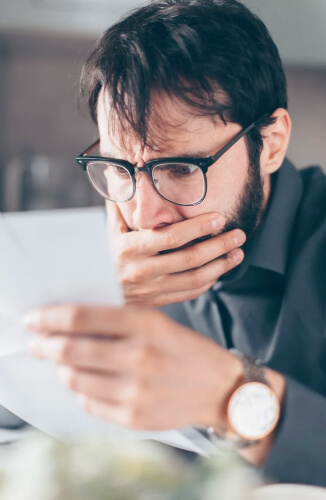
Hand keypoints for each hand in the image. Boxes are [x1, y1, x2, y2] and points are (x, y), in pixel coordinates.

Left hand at [25, 304, 242, 431]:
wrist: (220, 389)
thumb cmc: (187, 350)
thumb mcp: (158, 322)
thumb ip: (118, 320)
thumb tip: (71, 321)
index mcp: (146, 325)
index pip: (82, 318)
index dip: (50, 318)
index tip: (33, 318)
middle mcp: (139, 357)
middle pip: (70, 351)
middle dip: (44, 345)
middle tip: (37, 343)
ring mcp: (135, 391)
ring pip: (75, 379)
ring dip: (62, 368)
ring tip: (64, 362)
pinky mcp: (133, 417)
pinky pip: (89, 402)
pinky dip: (81, 390)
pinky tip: (87, 381)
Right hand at [106, 203, 245, 306]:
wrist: (94, 296)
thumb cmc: (103, 258)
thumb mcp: (109, 233)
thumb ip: (120, 209)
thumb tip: (123, 176)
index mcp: (129, 250)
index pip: (170, 237)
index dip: (198, 227)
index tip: (219, 217)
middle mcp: (142, 272)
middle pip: (189, 259)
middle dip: (219, 245)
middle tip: (239, 234)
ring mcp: (151, 291)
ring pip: (195, 279)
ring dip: (221, 265)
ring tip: (238, 253)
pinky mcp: (158, 303)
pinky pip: (190, 293)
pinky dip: (209, 282)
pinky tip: (220, 270)